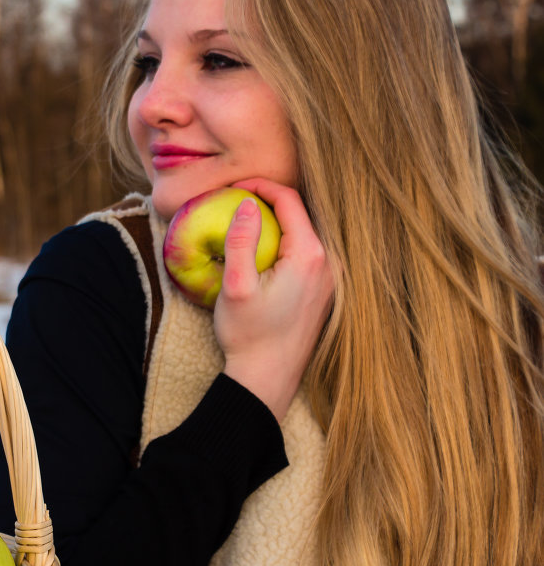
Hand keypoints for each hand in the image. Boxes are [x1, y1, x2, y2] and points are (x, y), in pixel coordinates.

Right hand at [214, 178, 333, 420]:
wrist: (267, 378)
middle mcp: (330, 263)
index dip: (260, 186)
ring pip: (307, 229)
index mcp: (310, 256)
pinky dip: (286, 237)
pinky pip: (308, 249)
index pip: (290, 200)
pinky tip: (263, 246)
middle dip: (269, 198)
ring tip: (247, 218)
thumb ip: (242, 240)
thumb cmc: (249, 335)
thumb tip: (247, 202)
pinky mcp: (325, 289)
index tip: (233, 187)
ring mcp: (331, 277)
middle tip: (237, 198)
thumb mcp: (236, 285)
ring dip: (278, 218)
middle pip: (303, 211)